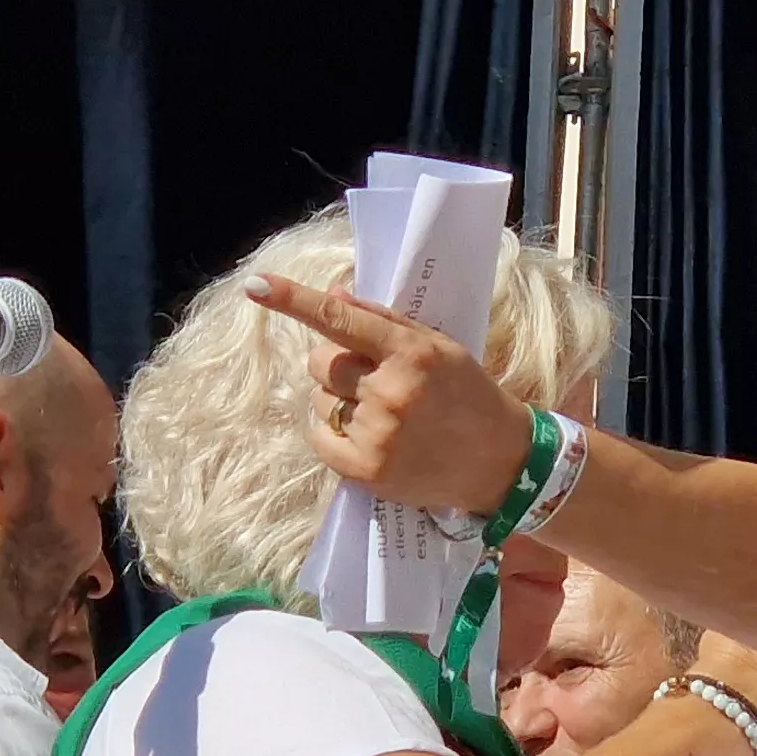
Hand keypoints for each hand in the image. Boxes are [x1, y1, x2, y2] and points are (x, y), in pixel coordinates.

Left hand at [255, 275, 533, 511]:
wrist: (500, 462)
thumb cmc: (467, 395)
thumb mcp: (438, 347)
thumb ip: (385, 321)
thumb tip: (333, 297)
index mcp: (411, 353)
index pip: (341, 320)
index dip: (294, 300)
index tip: (256, 285)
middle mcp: (391, 392)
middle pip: (321, 363)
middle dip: (336, 366)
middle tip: (371, 379)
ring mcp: (377, 434)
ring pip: (319, 401)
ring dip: (339, 402)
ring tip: (381, 414)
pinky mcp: (365, 470)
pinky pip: (319, 436)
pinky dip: (333, 433)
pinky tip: (368, 436)